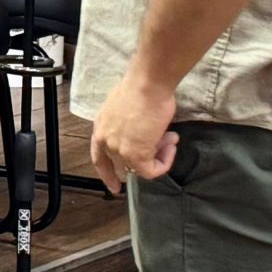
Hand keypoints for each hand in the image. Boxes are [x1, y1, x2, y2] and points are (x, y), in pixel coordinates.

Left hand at [89, 71, 179, 194]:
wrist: (147, 85)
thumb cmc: (141, 89)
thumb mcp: (126, 110)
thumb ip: (128, 126)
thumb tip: (144, 134)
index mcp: (100, 128)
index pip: (99, 158)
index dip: (107, 173)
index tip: (115, 185)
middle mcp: (105, 141)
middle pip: (121, 165)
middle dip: (146, 159)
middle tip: (164, 152)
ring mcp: (119, 150)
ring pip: (140, 168)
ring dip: (160, 155)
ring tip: (171, 138)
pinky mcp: (136, 156)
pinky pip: (153, 170)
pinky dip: (165, 162)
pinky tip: (172, 146)